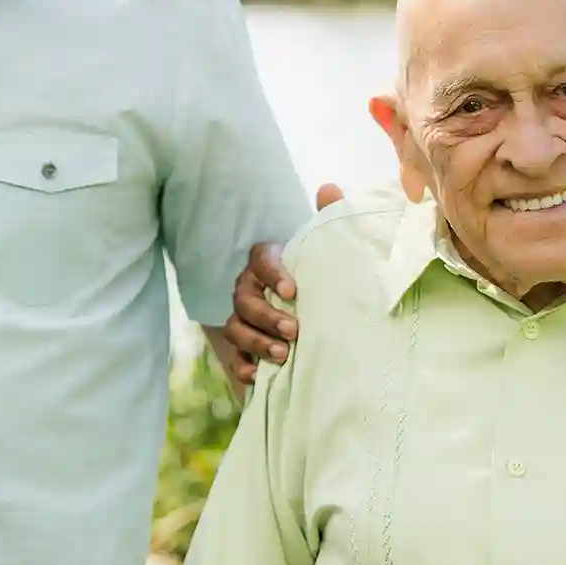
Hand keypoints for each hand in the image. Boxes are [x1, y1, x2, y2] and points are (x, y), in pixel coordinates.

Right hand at [216, 184, 343, 385]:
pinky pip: (232, 355)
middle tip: (293, 331)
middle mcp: (251, 288)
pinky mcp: (244, 347)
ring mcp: (244, 318)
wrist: (326, 319)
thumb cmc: (325, 279)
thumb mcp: (333, 252)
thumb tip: (329, 188)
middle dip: (266, 315)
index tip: (294, 291)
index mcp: (271, 262)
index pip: (261, 258)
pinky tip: (256, 375)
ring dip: (256, 340)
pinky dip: (242, 364)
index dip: (273, 273)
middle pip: (244, 298)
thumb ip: (332, 219)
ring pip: (235, 326)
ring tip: (283, 354)